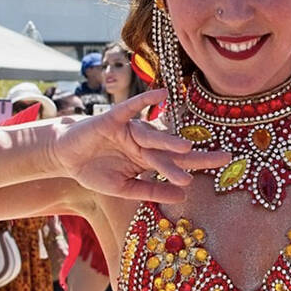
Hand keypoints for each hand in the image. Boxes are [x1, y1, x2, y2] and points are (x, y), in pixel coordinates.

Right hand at [52, 89, 230, 203]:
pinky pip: (131, 107)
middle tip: (224, 157)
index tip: (225, 166)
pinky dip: (145, 99)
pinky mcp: (113, 119)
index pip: (178, 163)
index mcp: (148, 160)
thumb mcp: (124, 188)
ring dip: (169, 141)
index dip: (200, 165)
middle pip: (173, 150)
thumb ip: (150, 191)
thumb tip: (182, 196)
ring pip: (153, 136)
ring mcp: (129, 130)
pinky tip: (162, 95)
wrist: (65, 158)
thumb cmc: (94, 172)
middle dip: (197, 155)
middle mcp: (143, 143)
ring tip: (187, 147)